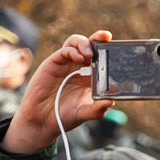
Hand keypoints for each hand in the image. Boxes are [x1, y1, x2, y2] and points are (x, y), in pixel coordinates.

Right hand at [2, 30, 113, 154]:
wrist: (42, 121)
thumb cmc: (64, 116)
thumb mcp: (85, 113)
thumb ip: (98, 108)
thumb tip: (111, 101)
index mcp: (88, 76)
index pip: (100, 57)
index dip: (107, 50)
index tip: (116, 47)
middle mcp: (77, 67)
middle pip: (89, 45)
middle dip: (98, 38)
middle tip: (106, 38)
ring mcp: (65, 64)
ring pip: (75, 43)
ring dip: (85, 43)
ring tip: (90, 53)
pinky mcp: (53, 63)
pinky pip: (64, 50)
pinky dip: (73, 50)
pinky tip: (79, 59)